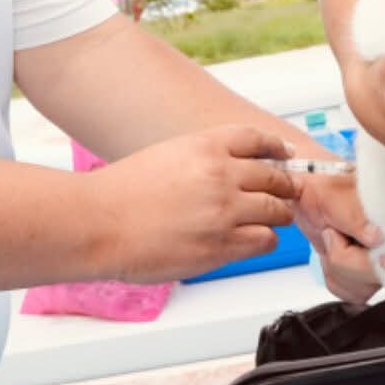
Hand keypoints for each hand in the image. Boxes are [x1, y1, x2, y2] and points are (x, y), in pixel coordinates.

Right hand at [90, 124, 297, 282]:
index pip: (258, 139)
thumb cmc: (122, 193)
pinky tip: (250, 240)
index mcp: (206, 147)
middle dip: (282, 187)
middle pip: (276, 177)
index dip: (277, 149)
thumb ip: (204, 159)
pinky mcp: (222, 245)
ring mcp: (225, 211)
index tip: (285, 156)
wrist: (99, 223)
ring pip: (278, 211)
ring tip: (267, 220)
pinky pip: (264, 240)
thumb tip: (234, 168)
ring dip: (276, 216)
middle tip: (282, 195)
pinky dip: (263, 240)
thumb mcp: (167, 155)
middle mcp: (221, 175)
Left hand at [293, 172, 384, 302]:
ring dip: (340, 268)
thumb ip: (356, 216)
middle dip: (351, 261)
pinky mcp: (369, 277)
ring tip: (332, 238)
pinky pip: (354, 294)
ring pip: (369, 289)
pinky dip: (336, 278)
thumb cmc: (325, 189)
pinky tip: (333, 254)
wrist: (308, 196)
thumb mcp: (334, 197)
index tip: (384, 260)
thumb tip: (378, 238)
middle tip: (332, 233)